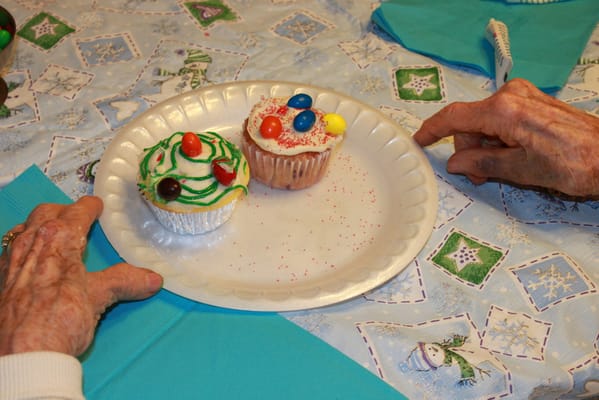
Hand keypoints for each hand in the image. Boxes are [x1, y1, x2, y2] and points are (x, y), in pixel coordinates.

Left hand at [0, 196, 162, 356]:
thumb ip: (124, 281)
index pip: (77, 213)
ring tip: (52, 235)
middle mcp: (31, 242)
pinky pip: (9, 251)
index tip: (96, 205)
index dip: (89, 207)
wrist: (22, 354)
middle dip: (63, 210)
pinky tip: (29, 262)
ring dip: (40, 226)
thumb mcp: (99, 297)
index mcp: (59, 238)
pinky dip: (22, 248)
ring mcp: (11, 260)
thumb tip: (152, 278)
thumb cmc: (60, 320)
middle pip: (46, 213)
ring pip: (24, 229)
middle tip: (77, 217)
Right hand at [413, 78, 598, 196]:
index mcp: (503, 111)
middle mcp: (510, 96)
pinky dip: (498, 138)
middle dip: (469, 150)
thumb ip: (482, 163)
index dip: (432, 129)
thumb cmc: (571, 164)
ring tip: (499, 170)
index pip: (455, 117)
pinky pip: (501, 118)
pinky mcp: (532, 101)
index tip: (418, 140)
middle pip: (470, 123)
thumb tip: (455, 163)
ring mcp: (522, 95)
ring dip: (484, 147)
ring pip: (485, 122)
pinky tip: (510, 155)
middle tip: (480, 177)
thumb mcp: (520, 170)